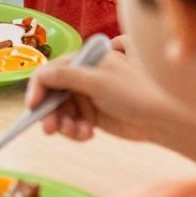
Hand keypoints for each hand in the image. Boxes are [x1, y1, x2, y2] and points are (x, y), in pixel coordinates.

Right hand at [26, 37, 195, 157]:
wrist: (162, 120)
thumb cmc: (134, 93)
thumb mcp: (97, 81)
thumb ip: (67, 76)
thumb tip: (41, 73)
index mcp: (85, 61)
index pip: (51, 71)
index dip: (39, 88)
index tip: (33, 107)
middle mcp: (83, 77)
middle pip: (53, 94)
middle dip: (52, 112)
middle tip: (51, 130)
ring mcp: (88, 97)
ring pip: (62, 111)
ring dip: (65, 124)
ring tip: (79, 134)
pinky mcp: (92, 115)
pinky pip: (73, 123)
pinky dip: (75, 130)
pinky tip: (87, 135)